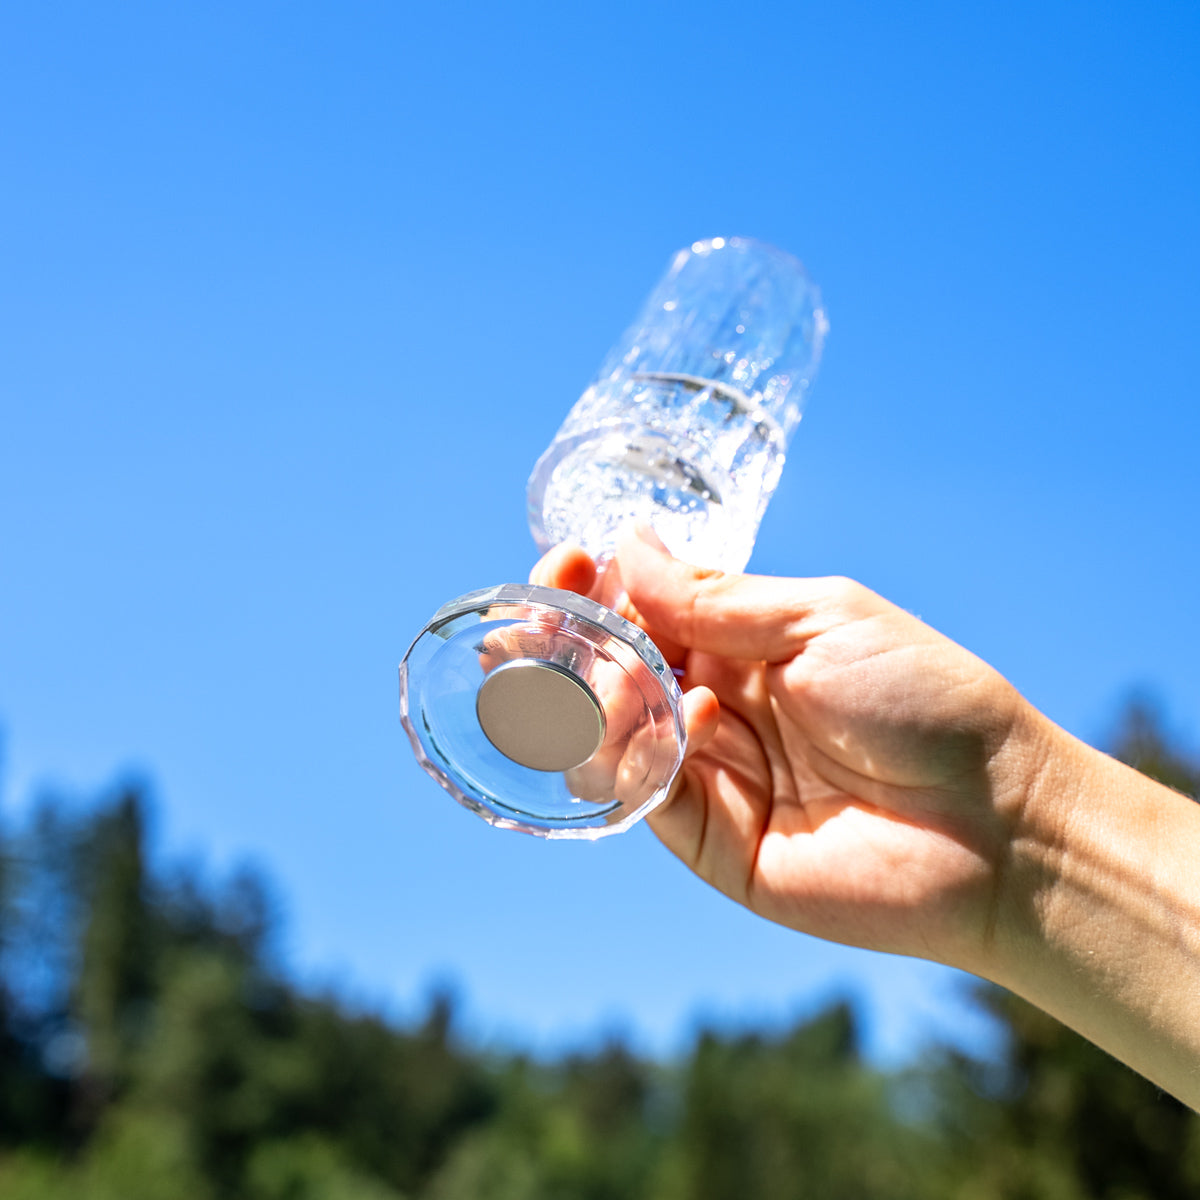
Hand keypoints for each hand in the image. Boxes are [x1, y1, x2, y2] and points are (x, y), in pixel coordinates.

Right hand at [532, 524, 1051, 979]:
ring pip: (607, 737)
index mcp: (740, 645)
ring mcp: (709, 775)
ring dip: (590, 700)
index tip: (569, 562)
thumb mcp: (821, 619)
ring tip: (617, 677)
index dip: (594, 588)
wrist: (995, 823)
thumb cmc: (926, 701)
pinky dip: (636, 757)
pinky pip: (641, 798)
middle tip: (532, 623)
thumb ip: (716, 598)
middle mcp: (713, 707)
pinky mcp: (711, 841)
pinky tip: (682, 721)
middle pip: (605, 674)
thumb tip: (629, 545)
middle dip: (560, 644)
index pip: (637, 611)